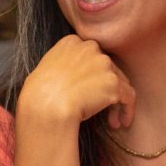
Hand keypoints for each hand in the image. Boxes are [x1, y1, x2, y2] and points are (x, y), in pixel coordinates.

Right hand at [19, 35, 135, 131]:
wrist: (45, 106)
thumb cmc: (38, 94)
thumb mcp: (45, 69)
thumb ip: (61, 65)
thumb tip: (68, 78)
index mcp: (72, 42)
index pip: (91, 56)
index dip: (93, 76)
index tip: (90, 92)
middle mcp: (90, 48)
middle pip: (108, 68)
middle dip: (106, 89)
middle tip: (102, 108)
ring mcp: (104, 64)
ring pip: (120, 82)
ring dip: (116, 103)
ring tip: (113, 121)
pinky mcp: (113, 83)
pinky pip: (128, 96)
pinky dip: (127, 110)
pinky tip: (121, 123)